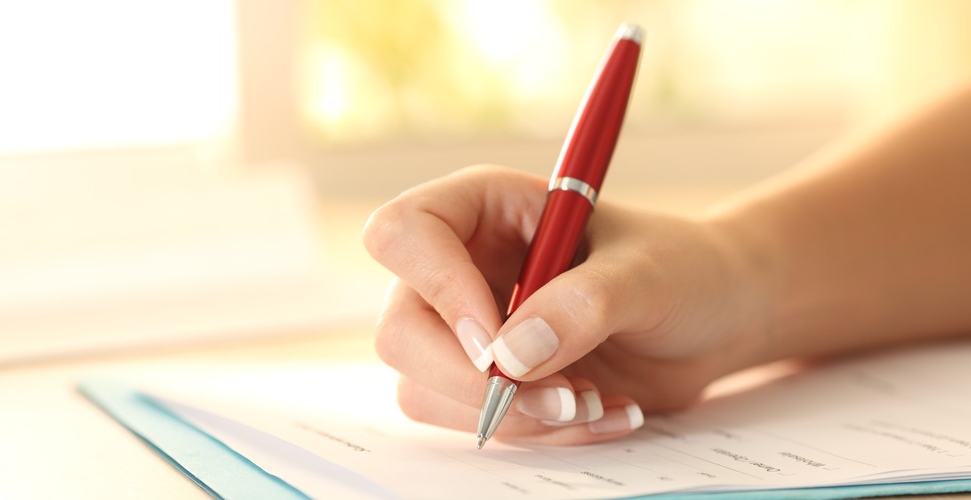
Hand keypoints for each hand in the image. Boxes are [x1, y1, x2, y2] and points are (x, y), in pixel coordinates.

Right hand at [363, 165, 767, 444]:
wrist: (713, 319)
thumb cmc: (683, 270)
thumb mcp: (647, 275)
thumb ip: (583, 305)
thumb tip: (510, 357)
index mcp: (486, 209)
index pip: (405, 233)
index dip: (438, 289)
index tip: (498, 343)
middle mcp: (464, 267)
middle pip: (401, 330)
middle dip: (473, 381)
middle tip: (557, 398)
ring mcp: (470, 329)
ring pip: (424, 388)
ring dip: (512, 416)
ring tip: (593, 403)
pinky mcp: (490, 379)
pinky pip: (472, 423)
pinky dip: (535, 433)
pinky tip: (598, 413)